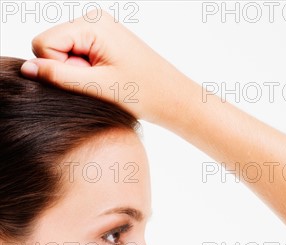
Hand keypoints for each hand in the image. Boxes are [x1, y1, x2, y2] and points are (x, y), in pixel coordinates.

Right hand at [20, 8, 187, 124]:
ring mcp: (99, 30)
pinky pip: (77, 57)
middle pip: (52, 47)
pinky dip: (86, 73)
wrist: (173, 98)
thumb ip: (59, 76)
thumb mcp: (97, 87)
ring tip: (106, 82)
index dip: (58, 68)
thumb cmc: (143, 93)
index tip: (87, 80)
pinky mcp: (103, 41)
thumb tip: (26, 68)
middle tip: (99, 83)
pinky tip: (107, 80)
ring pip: (63, 54)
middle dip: (68, 70)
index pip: (43, 43)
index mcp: (91, 23)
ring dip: (78, 74)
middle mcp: (93, 19)